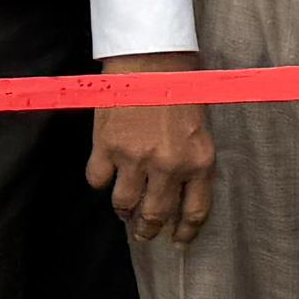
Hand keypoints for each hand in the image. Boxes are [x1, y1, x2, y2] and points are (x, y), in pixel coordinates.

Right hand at [87, 57, 213, 242]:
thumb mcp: (200, 129)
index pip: (194, 212)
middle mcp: (168, 165)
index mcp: (198, 161)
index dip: (184, 233)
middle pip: (156, 215)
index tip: (176, 241)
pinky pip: (98, 180)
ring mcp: (135, 158)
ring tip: (123, 209)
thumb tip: (177, 193)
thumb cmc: (180, 87)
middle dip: (148, 229)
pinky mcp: (106, 146)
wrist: (150, 57)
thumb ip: (192, 162)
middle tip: (143, 232)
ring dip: (123, 210)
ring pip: (124, 203)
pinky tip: (106, 173)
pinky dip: (101, 180)